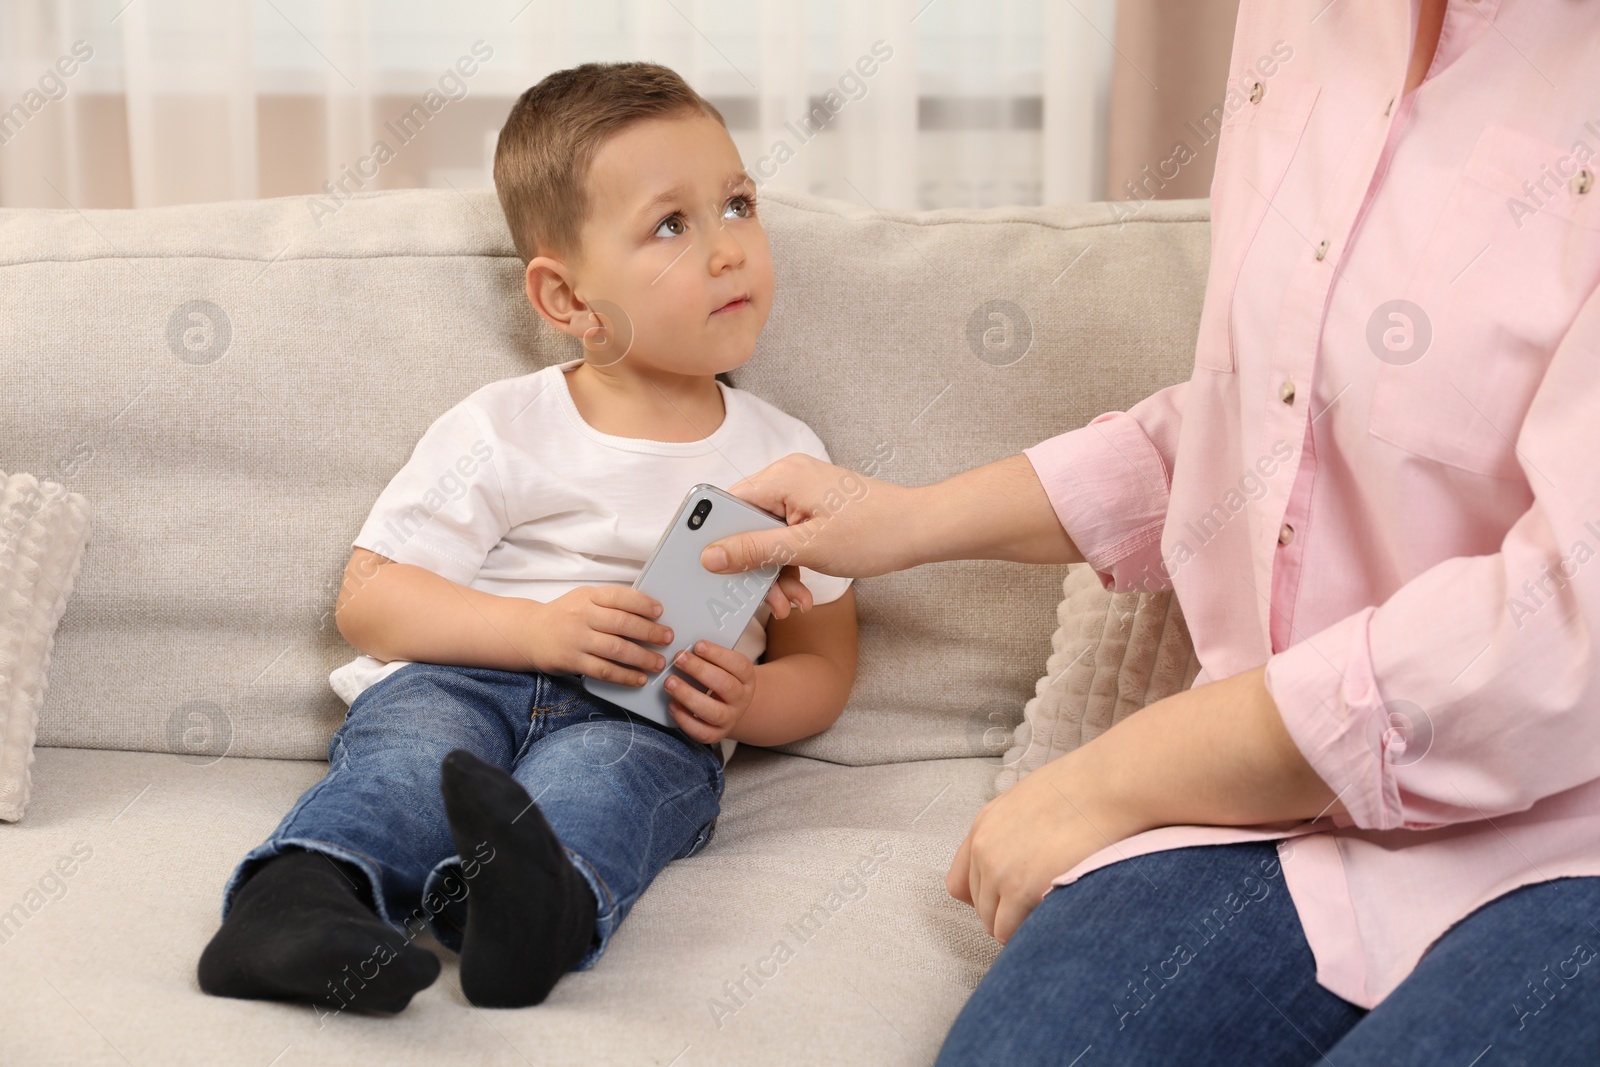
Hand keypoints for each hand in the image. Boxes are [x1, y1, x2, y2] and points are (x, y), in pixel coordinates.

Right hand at [531, 585, 673, 686]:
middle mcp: (582, 616)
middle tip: (667, 639)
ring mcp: (577, 639)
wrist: (529, 633)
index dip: (643, 604)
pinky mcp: (572, 661)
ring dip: (642, 657)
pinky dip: (625, 676)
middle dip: (650, 632)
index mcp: (588, 596)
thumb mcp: (583, 599)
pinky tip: (639, 678)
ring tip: (658, 662)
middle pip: (622, 623)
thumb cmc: (565, 615)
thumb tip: (647, 613)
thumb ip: (609, 604)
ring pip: (616, 649)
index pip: (620, 596)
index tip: (660, 612)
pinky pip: (604, 670)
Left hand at [663, 640, 756, 743]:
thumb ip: (709, 657)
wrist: (732, 707)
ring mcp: (730, 719)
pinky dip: (684, 719)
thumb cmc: (722, 679)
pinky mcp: (716, 734)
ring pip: (713, 711)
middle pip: (725, 685)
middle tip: (679, 659)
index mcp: (746, 678)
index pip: (738, 665)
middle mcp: (741, 699)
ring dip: (688, 695)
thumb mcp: (724, 666)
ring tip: (670, 682)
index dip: (717, 654)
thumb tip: (686, 649)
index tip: (698, 645)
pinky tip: (672, 704)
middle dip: (699, 670)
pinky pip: (701, 732)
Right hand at [698, 454, 915, 619]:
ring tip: (793, 601)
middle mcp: (788, 478)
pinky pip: (787, 536)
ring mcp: (802, 493)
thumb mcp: (806, 548)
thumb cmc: (873, 532)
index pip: (727, 504)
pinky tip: (803, 590)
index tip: (714, 570)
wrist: (919, 530)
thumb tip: (711, 555)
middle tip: (769, 599)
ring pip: (768, 537)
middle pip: (747, 525)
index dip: (716, 539)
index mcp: (781, 477)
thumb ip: (755, 550)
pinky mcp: (814, 507)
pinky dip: (791, 564)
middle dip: (757, 567)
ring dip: (777, 573)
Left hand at [946, 749, 1143, 944]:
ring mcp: (998, 870)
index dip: (985, 898)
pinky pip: (1009, 932)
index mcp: (984, 825)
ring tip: (1050, 915)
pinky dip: (1028, 934)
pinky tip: (1053, 920)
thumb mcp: (1035, 802)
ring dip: (1018, 926)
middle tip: (1040, 910)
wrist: (1109, 788)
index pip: (959, 882)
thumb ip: (1017, 831)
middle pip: (979, 906)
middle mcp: (983, 848)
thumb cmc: (1086, 791)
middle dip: (1006, 913)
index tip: (1008, 902)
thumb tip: (1025, 857)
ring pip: (993, 923)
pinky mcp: (1019, 889)